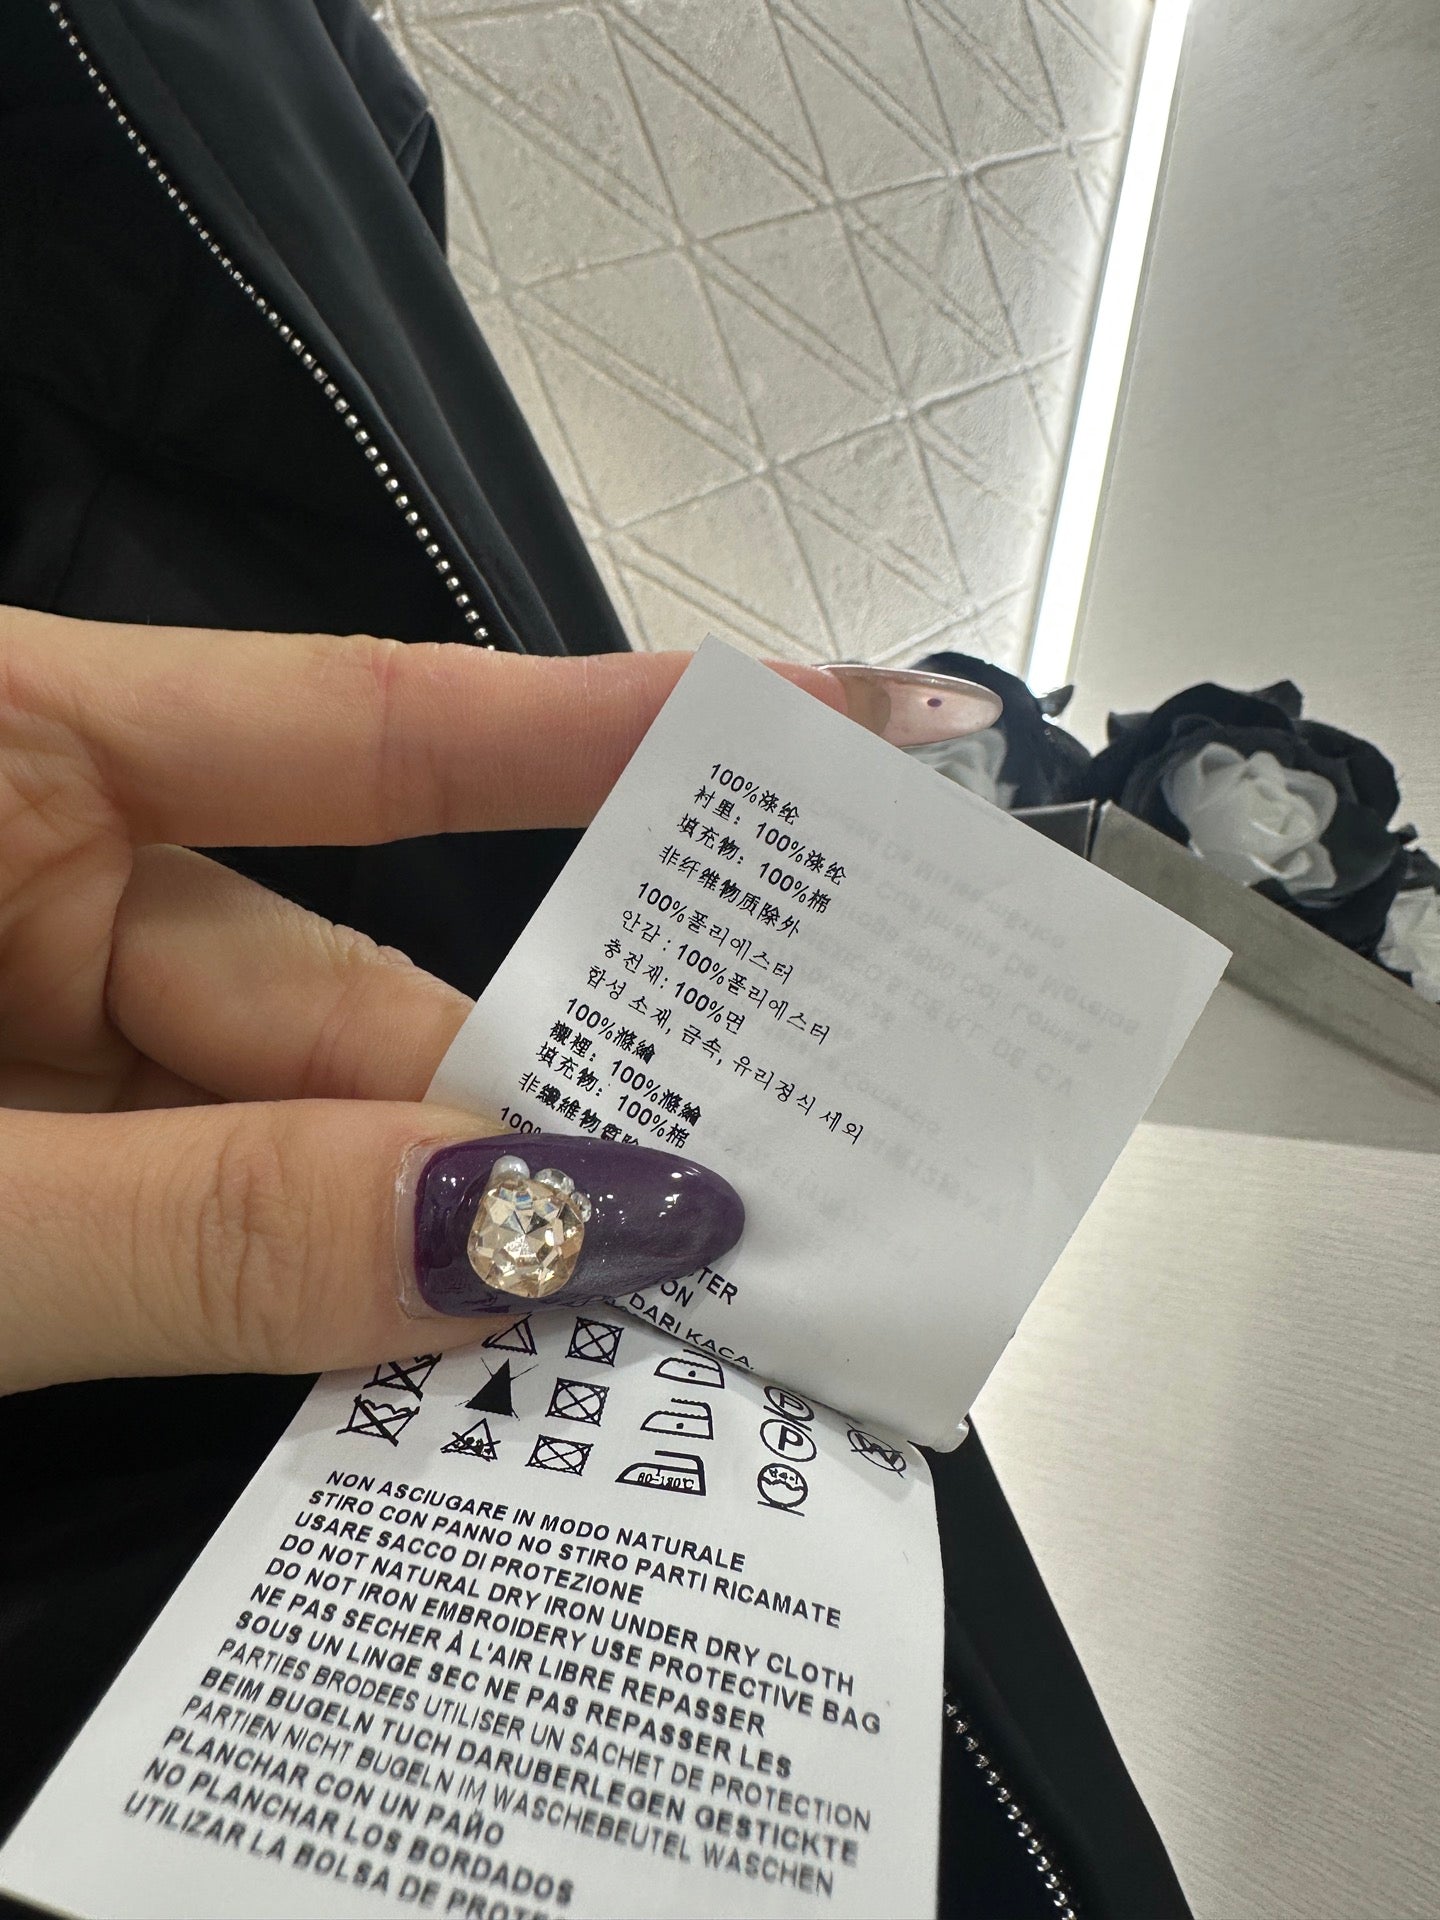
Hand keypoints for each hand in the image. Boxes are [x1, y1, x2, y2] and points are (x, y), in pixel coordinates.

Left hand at [0, 606, 835, 1393]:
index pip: (357, 723)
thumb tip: (523, 1229)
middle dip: (496, 1121)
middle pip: (330, 985)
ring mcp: (21, 1021)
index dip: (595, 729)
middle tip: (707, 1233)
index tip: (812, 725)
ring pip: (285, 1119)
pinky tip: (408, 1371)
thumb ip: (207, 1225)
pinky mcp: (30, 1149)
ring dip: (404, 1245)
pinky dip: (305, 1286)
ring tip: (581, 1356)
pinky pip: (215, 1205)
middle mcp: (28, 866)